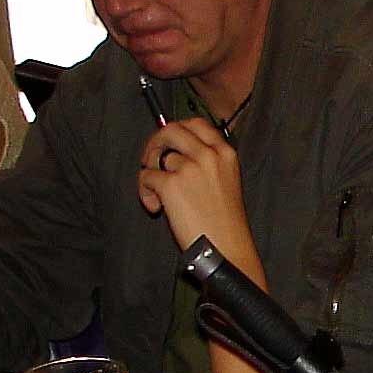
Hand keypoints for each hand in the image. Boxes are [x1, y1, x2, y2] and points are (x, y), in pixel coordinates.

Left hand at [134, 119, 252, 259]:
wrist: (227, 248)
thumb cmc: (225, 223)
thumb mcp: (227, 181)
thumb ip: (207, 163)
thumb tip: (175, 153)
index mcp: (225, 153)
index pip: (196, 124)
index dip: (176, 131)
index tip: (168, 145)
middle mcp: (208, 155)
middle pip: (171, 130)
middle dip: (156, 142)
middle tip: (151, 161)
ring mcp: (189, 168)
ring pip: (157, 157)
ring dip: (150, 174)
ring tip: (158, 197)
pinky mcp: (171, 185)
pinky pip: (146, 176)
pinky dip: (145, 192)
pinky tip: (155, 208)